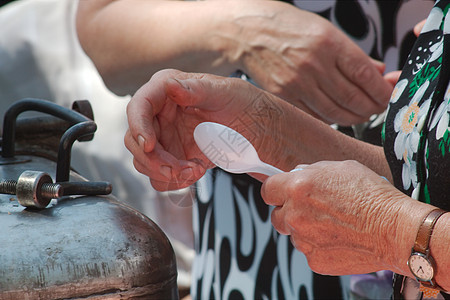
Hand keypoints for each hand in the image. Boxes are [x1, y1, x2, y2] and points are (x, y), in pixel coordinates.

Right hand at [125, 69, 284, 190]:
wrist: (259, 130)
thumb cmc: (243, 103)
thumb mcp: (224, 92)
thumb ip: (196, 89)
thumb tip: (169, 85)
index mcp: (166, 90)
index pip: (138, 107)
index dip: (138, 127)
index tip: (149, 146)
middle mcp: (160, 114)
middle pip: (135, 141)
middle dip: (154, 159)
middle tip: (178, 168)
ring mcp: (165, 138)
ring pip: (144, 162)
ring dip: (167, 173)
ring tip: (196, 169)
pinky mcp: (174, 158)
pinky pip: (160, 177)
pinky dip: (175, 181)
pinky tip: (197, 170)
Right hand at [222, 1, 392, 125]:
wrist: (248, 34)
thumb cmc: (286, 27)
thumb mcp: (323, 30)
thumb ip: (351, 53)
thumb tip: (376, 72)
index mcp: (328, 43)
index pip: (365, 74)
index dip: (381, 90)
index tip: (388, 94)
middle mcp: (313, 65)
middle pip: (352, 98)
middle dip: (371, 107)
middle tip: (377, 108)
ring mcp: (297, 84)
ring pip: (335, 112)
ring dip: (354, 116)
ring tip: (361, 113)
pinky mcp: (284, 97)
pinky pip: (314, 116)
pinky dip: (330, 119)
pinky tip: (336, 114)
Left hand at [261, 160, 407, 274]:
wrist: (395, 229)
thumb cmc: (372, 195)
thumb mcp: (340, 168)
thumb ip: (312, 172)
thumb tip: (299, 175)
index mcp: (297, 187)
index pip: (267, 190)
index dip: (275, 192)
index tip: (281, 194)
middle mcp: (295, 214)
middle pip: (276, 216)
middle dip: (289, 212)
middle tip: (311, 210)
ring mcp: (303, 240)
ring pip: (293, 235)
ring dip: (305, 230)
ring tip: (333, 225)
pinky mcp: (314, 260)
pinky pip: (309, 251)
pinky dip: (319, 246)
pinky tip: (340, 238)